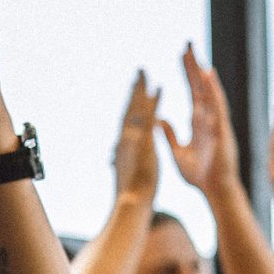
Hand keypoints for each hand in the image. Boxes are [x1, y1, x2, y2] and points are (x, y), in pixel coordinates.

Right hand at [113, 72, 161, 204]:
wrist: (131, 202)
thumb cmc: (130, 191)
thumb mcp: (124, 170)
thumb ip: (119, 159)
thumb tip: (113, 156)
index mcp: (125, 144)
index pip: (128, 119)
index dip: (131, 103)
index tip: (133, 90)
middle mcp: (126, 138)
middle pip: (130, 109)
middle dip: (135, 90)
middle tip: (139, 72)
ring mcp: (134, 138)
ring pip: (138, 109)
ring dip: (141, 89)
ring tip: (146, 73)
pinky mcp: (144, 141)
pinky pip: (151, 117)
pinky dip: (155, 102)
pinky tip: (160, 88)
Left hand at [159, 45, 239, 199]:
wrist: (214, 191)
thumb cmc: (199, 176)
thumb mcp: (177, 153)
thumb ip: (170, 136)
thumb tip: (159, 120)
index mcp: (198, 123)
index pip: (192, 91)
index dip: (187, 73)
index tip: (182, 54)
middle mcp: (209, 118)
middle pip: (201, 87)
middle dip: (194, 66)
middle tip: (188, 44)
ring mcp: (216, 123)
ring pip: (210, 93)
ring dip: (203, 74)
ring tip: (197, 55)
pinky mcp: (221, 130)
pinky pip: (217, 106)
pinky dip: (213, 90)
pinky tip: (208, 75)